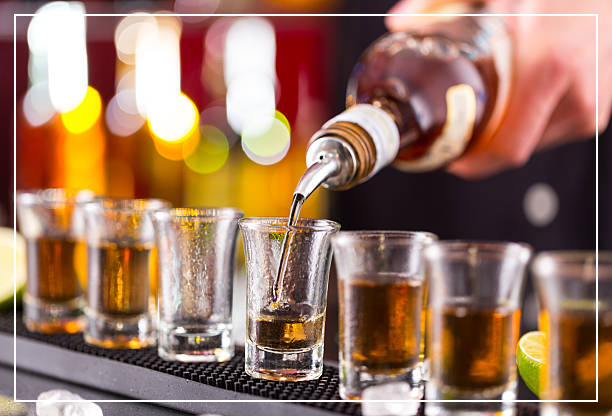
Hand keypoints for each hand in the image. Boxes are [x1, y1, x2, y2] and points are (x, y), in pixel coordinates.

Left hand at [386, 0, 610, 178]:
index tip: (451, 159)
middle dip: (481, 150)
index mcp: (549, 69)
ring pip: (531, 145)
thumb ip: (441, 7)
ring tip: (491, 108)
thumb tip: (399, 23)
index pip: (507, 148)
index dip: (473, 163)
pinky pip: (549, 133)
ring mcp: (591, 105)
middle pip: (514, 151)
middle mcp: (576, 94)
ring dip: (504, 135)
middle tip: (459, 135)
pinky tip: (516, 102)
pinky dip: (526, 124)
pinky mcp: (596, 109)